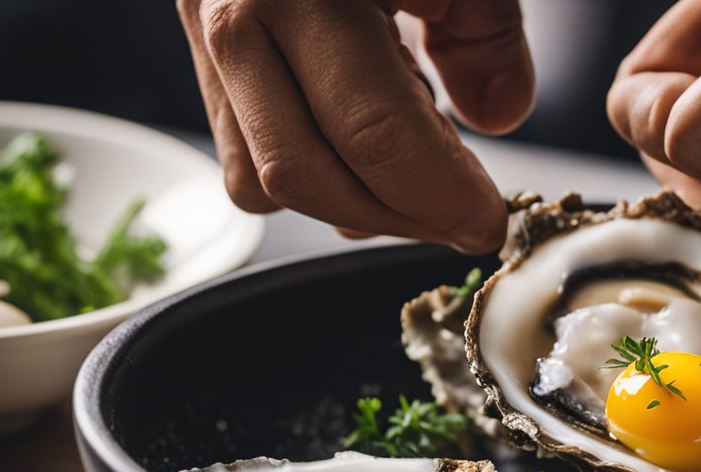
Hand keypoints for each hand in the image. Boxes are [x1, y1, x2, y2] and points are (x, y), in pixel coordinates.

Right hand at [177, 0, 533, 252]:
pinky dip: (312, 176)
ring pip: (263, 182)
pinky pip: (245, 161)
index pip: (373, 131)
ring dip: (352, 205)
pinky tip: (363, 149)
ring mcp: (206, 44)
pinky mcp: (204, 66)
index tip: (489, 221)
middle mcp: (235, 16)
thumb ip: (486, 30)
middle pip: (305, 174)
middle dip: (397, 216)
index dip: (439, 195)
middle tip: (461, 220)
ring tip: (419, 186)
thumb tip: (497, 117)